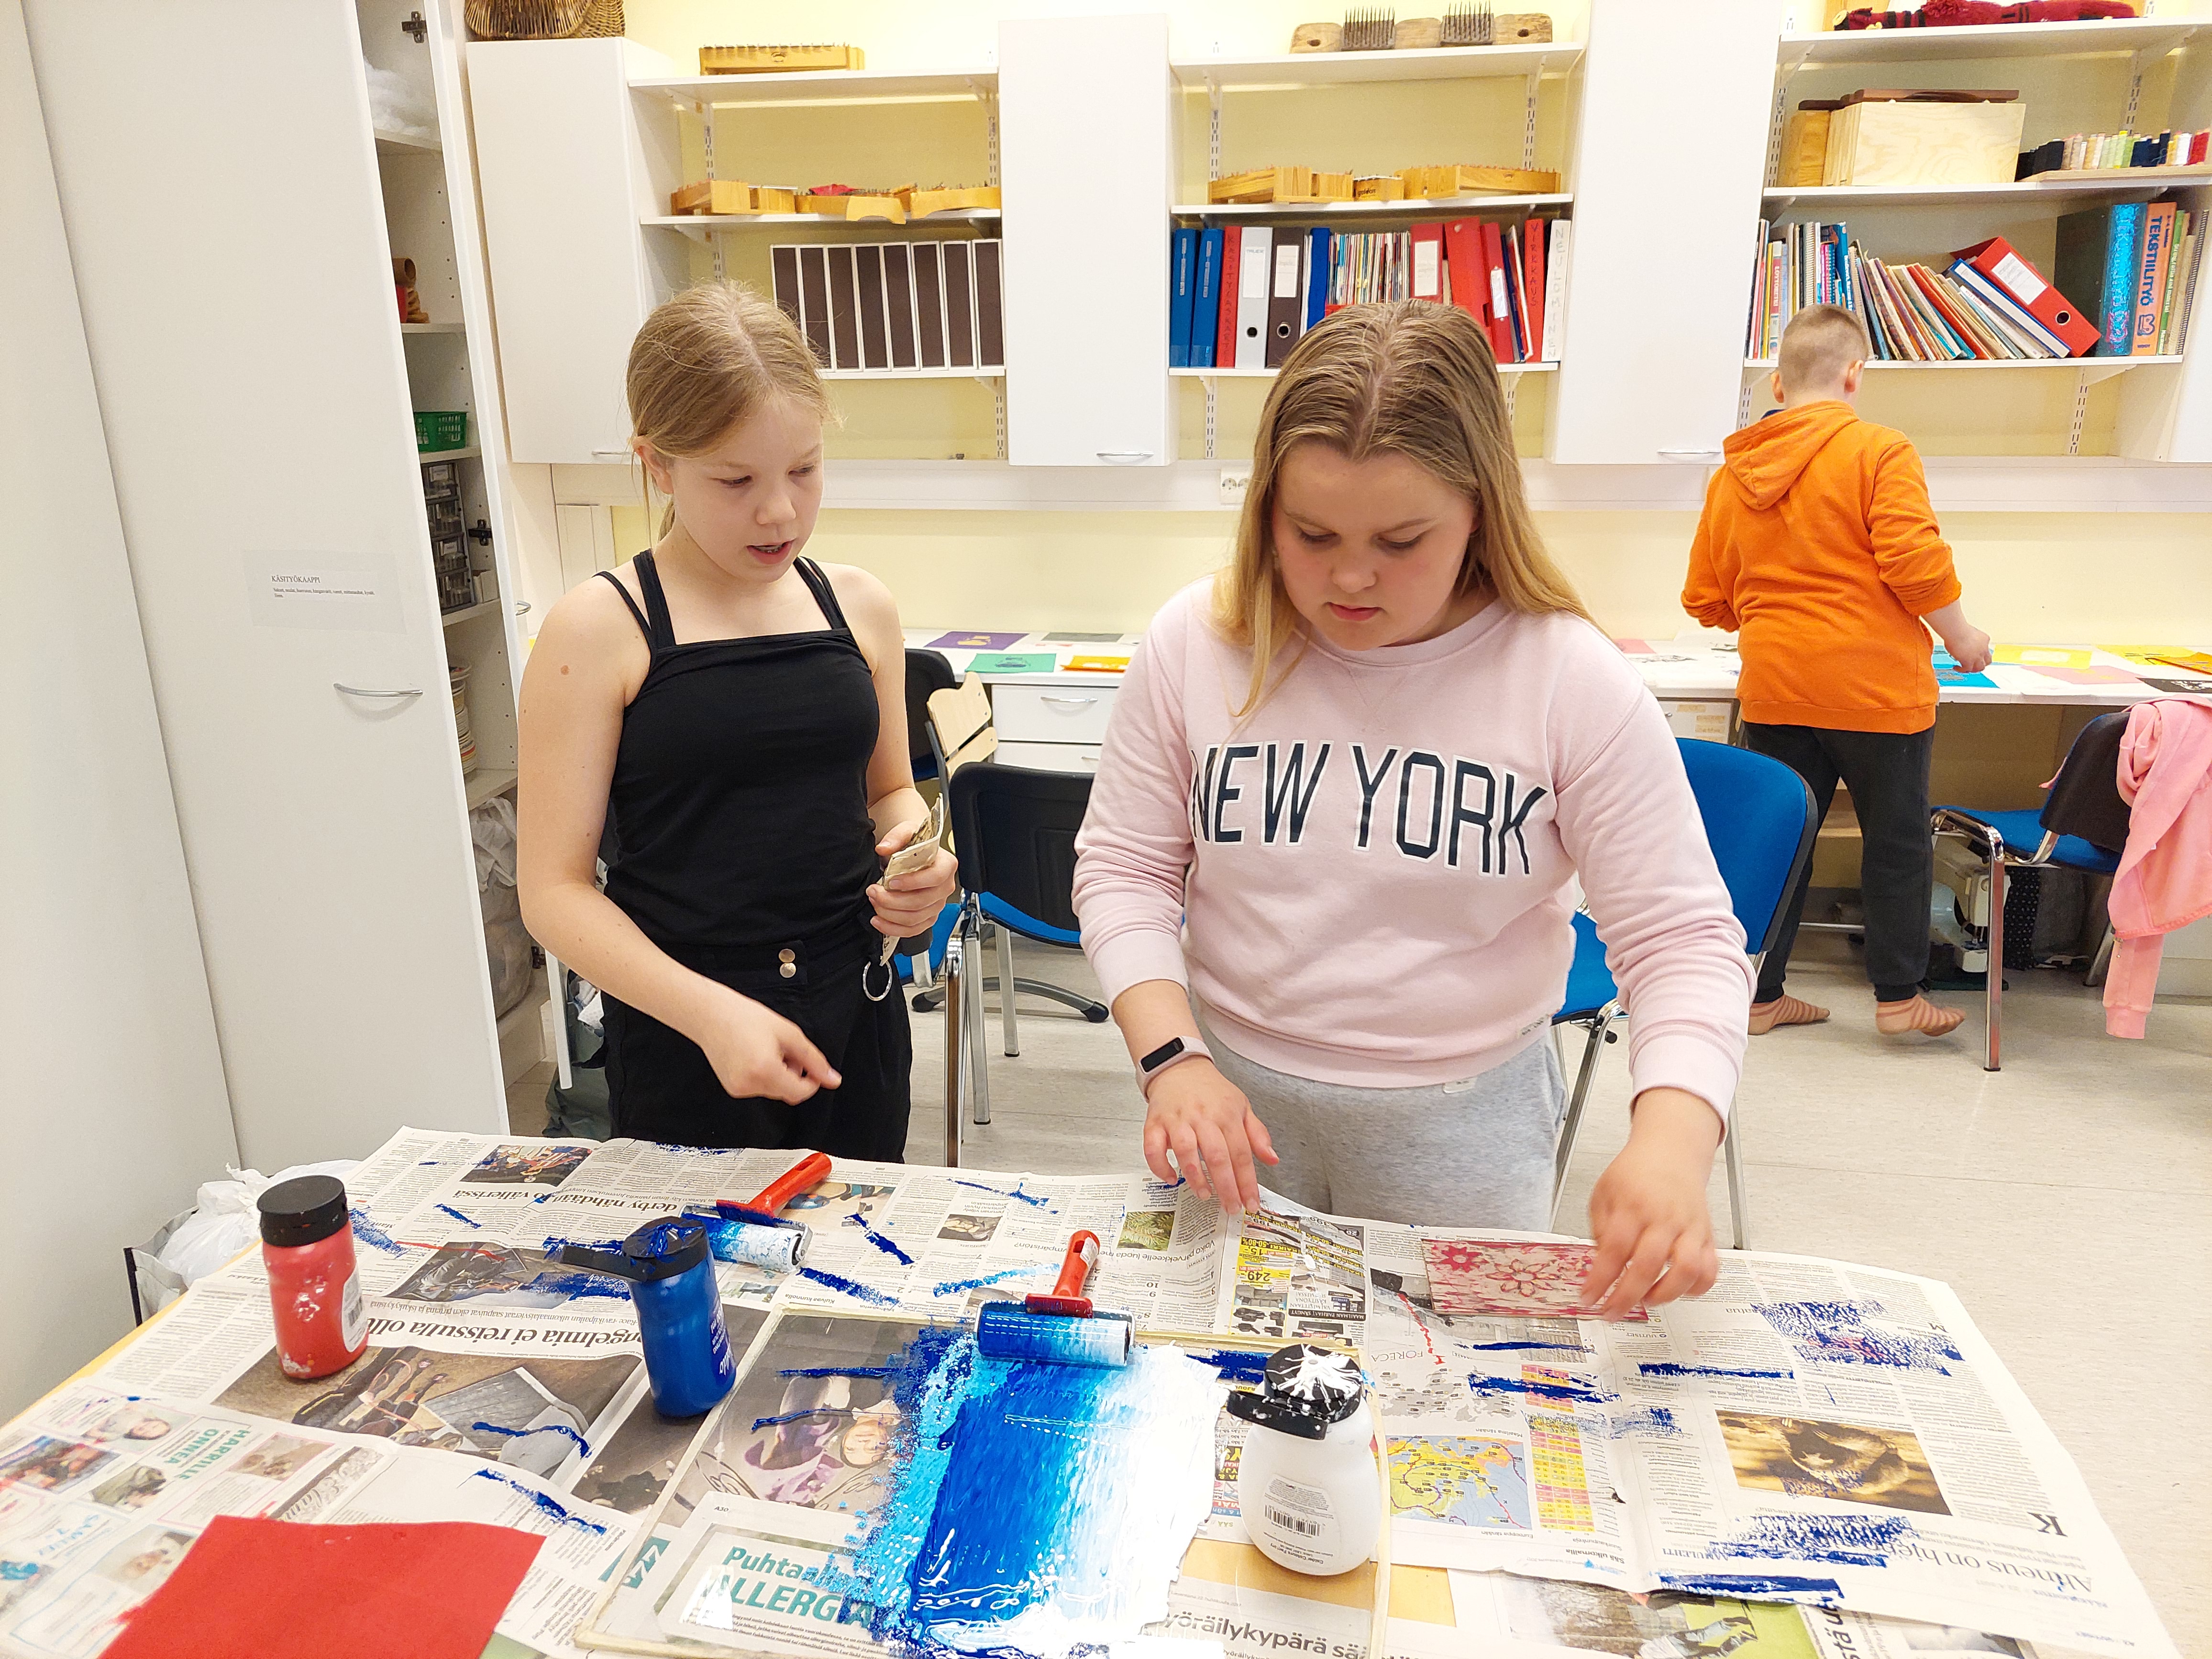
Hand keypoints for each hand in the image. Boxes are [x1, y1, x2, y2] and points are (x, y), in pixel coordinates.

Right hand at [694, 984, 840, 1103]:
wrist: (710, 1014)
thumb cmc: (745, 1017)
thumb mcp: (789, 1033)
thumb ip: (814, 1059)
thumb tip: (833, 1080)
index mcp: (765, 1070)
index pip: (800, 1093)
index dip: (812, 1080)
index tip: (811, 1066)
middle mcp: (749, 1084)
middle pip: (788, 1092)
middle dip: (795, 1074)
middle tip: (787, 1049)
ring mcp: (738, 1089)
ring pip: (774, 1090)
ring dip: (780, 1075)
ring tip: (770, 1049)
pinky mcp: (732, 1088)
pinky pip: (759, 1088)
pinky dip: (765, 1075)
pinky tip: (757, 1055)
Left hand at [868, 820, 958, 939]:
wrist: (915, 852)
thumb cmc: (915, 843)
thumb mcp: (908, 831)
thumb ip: (897, 837)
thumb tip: (884, 847)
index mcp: (946, 865)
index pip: (935, 878)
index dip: (912, 882)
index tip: (891, 881)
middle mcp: (944, 887)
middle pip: (920, 902)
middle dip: (891, 900)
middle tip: (874, 891)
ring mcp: (937, 904)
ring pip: (914, 919)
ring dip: (889, 914)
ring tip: (874, 901)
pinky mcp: (928, 917)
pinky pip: (913, 930)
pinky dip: (893, 928)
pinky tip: (879, 920)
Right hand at [1142, 1060, 1276, 1213]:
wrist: (1179, 1067)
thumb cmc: (1211, 1091)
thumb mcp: (1242, 1106)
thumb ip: (1257, 1134)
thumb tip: (1272, 1159)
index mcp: (1227, 1115)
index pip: (1241, 1153)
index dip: (1247, 1181)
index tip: (1250, 1203)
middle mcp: (1203, 1117)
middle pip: (1217, 1155)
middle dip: (1226, 1186)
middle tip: (1230, 1207)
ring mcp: (1177, 1120)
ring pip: (1186, 1151)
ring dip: (1195, 1177)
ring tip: (1204, 1194)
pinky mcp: (1155, 1123)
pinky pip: (1153, 1147)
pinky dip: (1159, 1166)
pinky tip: (1170, 1178)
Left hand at [1579, 1088, 1721, 1318]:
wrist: (1671, 1153)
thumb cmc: (1634, 1174)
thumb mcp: (1603, 1194)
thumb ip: (1600, 1230)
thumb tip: (1599, 1268)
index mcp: (1632, 1206)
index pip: (1613, 1250)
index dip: (1600, 1279)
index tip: (1588, 1298)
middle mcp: (1663, 1218)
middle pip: (1647, 1265)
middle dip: (1626, 1297)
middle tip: (1611, 1312)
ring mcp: (1689, 1228)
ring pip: (1686, 1270)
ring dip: (1664, 1295)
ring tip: (1645, 1300)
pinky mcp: (1707, 1236)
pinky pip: (1710, 1268)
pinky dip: (1697, 1287)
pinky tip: (1678, 1290)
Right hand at [1943, 626, 1993, 674]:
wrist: (1956, 631)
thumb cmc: (1959, 629)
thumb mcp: (1969, 633)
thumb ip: (1970, 640)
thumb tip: (1962, 643)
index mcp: (1985, 640)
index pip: (1987, 651)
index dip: (1982, 655)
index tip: (1976, 656)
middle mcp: (1983, 649)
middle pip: (1987, 662)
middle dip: (1981, 664)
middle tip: (1974, 665)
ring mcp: (1977, 657)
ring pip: (1979, 668)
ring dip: (1972, 669)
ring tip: (1965, 668)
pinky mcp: (1969, 662)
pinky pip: (1966, 669)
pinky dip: (1961, 670)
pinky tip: (1956, 667)